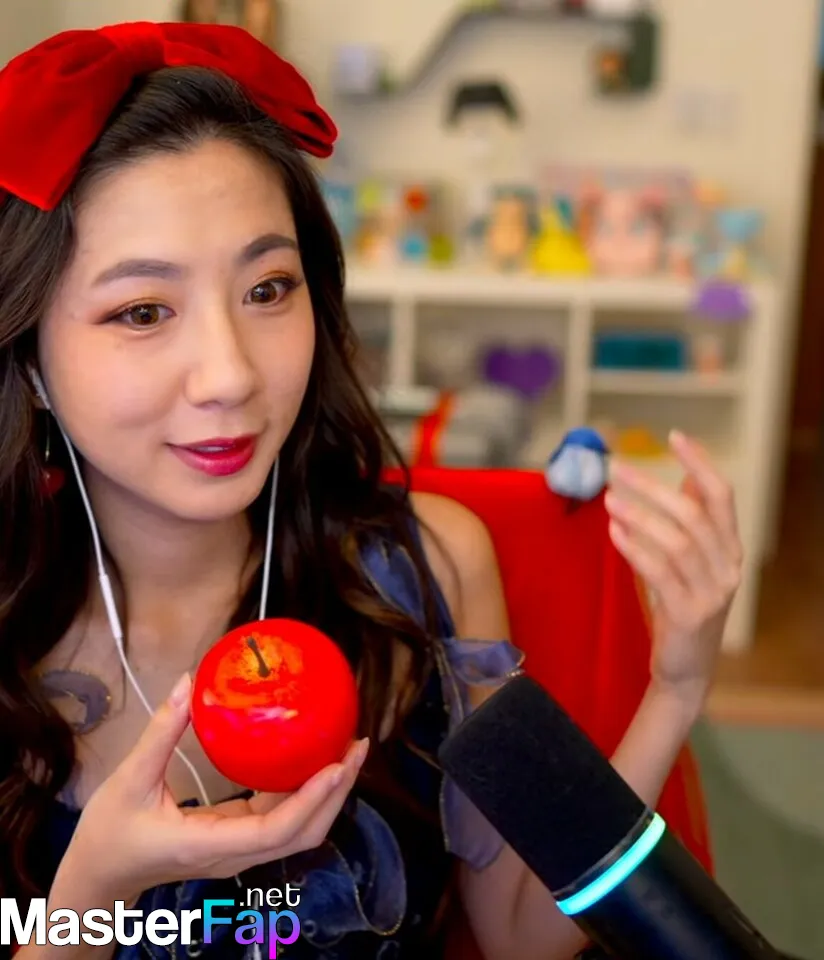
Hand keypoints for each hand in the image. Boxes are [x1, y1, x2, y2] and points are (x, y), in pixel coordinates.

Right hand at [55, 672, 367, 902]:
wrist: (100, 874)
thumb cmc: (110, 833)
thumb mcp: (129, 780)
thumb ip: (160, 732)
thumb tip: (188, 682)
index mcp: (211, 845)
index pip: (276, 830)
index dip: (312, 799)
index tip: (336, 763)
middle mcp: (235, 854)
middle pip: (304, 834)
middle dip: (336, 793)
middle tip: (356, 746)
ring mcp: (240, 850)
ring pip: (299, 830)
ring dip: (328, 794)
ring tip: (345, 749)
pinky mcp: (239, 839)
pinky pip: (282, 819)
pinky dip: (305, 792)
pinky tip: (311, 757)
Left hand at [604, 430, 742, 704]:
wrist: (686, 671)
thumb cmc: (684, 608)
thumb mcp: (695, 564)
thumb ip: (695, 523)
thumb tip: (687, 476)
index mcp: (730, 550)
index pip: (722, 497)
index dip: (701, 463)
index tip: (675, 436)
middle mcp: (728, 568)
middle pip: (694, 514)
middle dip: (654, 487)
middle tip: (619, 468)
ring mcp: (711, 593)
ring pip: (677, 541)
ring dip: (639, 516)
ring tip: (609, 500)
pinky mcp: (687, 615)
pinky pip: (659, 572)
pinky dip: (635, 548)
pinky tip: (614, 532)